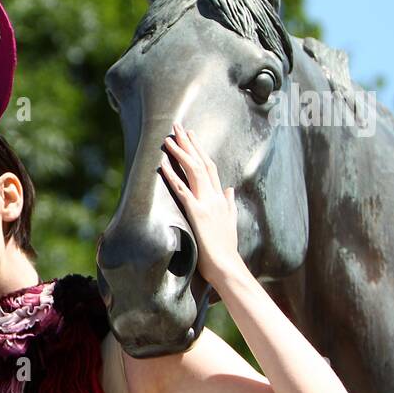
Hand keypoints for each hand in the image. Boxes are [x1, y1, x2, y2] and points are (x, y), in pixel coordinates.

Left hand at [157, 122, 244, 287]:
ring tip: (168, 139)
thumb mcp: (230, 222)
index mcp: (221, 198)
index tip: (192, 137)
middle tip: (178, 126)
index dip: (200, 150)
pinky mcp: (197, 213)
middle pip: (202, 163)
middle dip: (189, 143)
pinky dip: (172, 176)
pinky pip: (182, 191)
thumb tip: (229, 189)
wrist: (227, 266)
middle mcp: (215, 196)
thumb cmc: (226, 249)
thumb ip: (229, 204)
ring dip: (180, 153)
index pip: (211, 167)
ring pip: (193, 171)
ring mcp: (206, 204)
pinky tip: (162, 165)